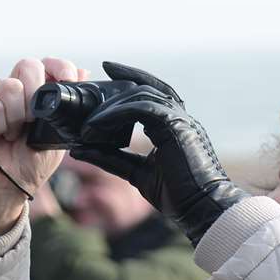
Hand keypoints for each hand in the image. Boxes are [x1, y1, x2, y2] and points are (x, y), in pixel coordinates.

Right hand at [0, 57, 86, 238]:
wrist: (3, 190)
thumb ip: (69, 108)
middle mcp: (12, 91)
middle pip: (27, 65)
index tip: (68, 82)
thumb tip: (84, 73)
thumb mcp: (58, 137)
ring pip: (9, 86)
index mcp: (34, 94)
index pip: (46, 64)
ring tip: (13, 136)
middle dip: (36, 93)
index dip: (59, 67)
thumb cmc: (28, 166)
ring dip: (17, 117)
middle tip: (34, 120)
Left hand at [70, 62, 247, 244]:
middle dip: (116, 84)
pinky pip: (142, 108)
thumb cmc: (176, 195)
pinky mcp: (176, 125)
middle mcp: (179, 116)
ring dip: (110, 108)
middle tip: (87, 90)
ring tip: (87, 125)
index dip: (130, 78)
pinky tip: (98, 125)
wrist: (201, 208)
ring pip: (141, 95)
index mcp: (174, 124)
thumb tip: (78, 150)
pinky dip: (117, 114)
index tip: (107, 71)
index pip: (151, 92)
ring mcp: (180, 119)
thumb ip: (111, 158)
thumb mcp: (136, 172)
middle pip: (145, 87)